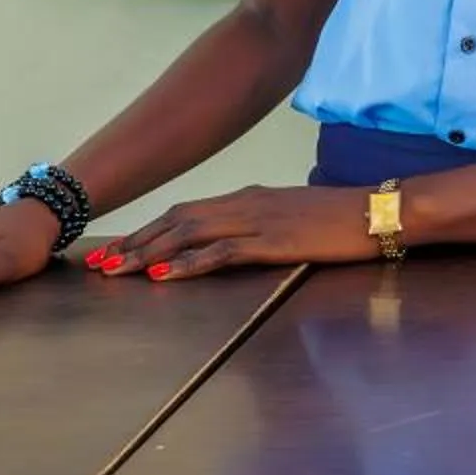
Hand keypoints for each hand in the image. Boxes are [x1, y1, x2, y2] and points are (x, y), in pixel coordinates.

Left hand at [87, 183, 373, 280]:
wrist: (377, 210)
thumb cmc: (340, 218)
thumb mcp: (292, 218)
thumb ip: (259, 227)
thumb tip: (233, 244)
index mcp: (247, 198)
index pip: (185, 212)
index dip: (147, 229)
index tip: (116, 247)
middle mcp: (244, 204)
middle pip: (176, 220)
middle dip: (134, 241)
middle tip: (98, 263)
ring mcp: (257, 221)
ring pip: (189, 234)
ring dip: (148, 252)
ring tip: (116, 271)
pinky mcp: (272, 242)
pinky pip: (221, 253)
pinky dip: (188, 263)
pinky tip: (164, 276)